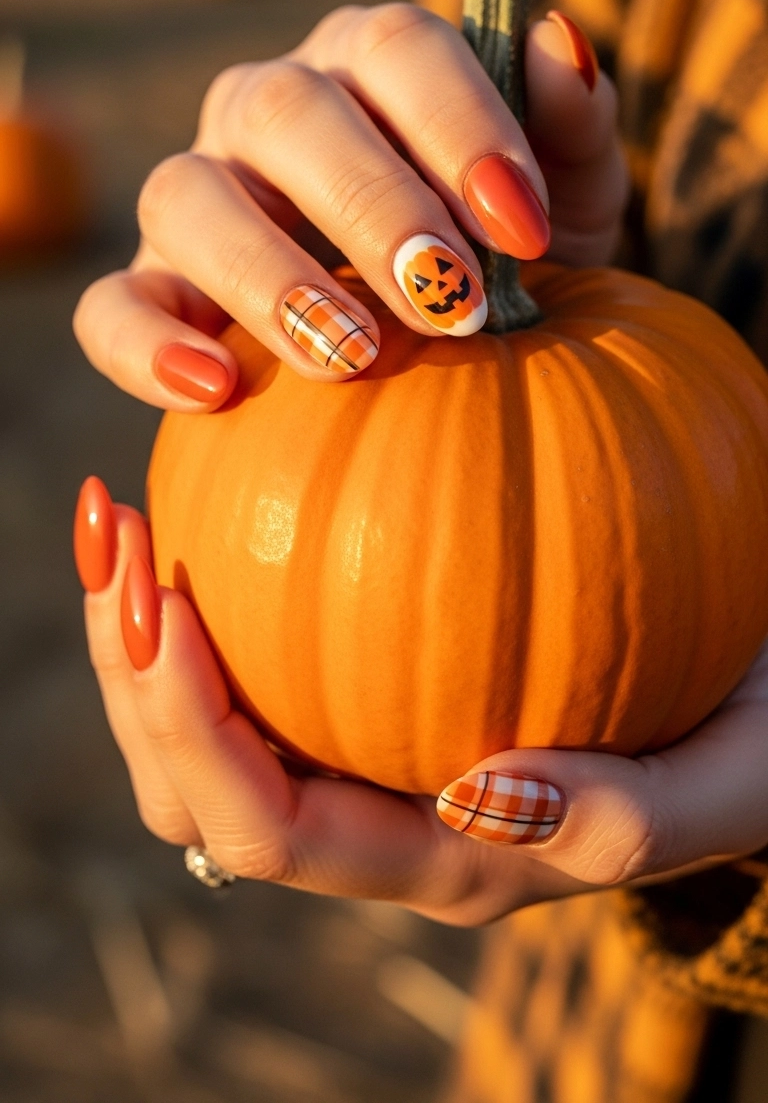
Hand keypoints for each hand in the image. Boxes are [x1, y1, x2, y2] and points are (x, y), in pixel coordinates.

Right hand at [73, 5, 627, 410]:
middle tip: (449, 303)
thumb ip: (571, 126)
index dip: (461, 127)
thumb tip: (558, 40)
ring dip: (268, 274)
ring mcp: (200, 192)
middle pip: (287, 112)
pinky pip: (111, 303)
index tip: (524, 229)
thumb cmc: (509, 253)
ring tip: (353, 356)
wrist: (449, 338)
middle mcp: (269, 106)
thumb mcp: (565, 198)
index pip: (399, 47)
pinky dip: (147, 344)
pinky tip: (212, 390)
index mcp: (369, 62)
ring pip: (187, 195)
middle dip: (372, 206)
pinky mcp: (155, 284)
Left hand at [76, 478, 767, 925]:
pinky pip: (262, 633)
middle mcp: (380, 809)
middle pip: (193, 785)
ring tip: (121, 507)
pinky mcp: (376, 664)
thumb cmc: (745, 733)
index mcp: (438, 859)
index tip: (164, 604)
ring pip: (206, 713)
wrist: (754, 674)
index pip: (265, 832)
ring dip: (143, 621)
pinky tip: (210, 464)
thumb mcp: (727, 781)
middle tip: (115, 532)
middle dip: (130, 672)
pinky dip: (214, 566)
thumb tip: (489, 796)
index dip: (186, 734)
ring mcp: (366, 736)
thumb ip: (628, 819)